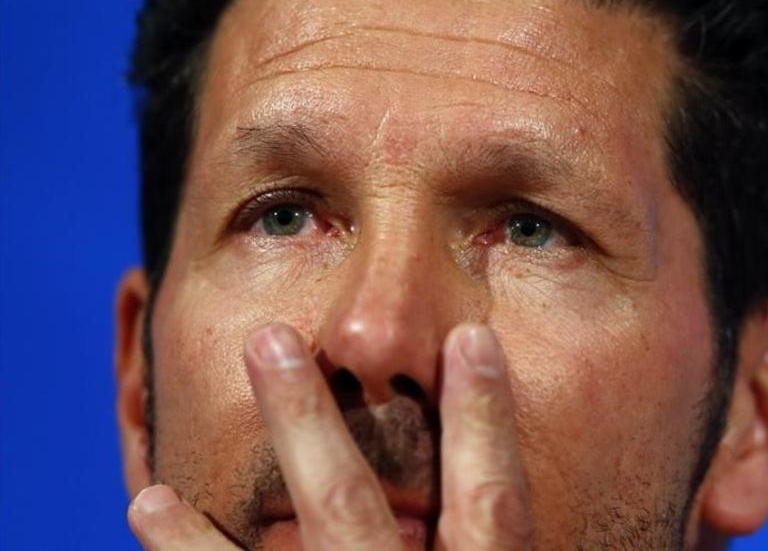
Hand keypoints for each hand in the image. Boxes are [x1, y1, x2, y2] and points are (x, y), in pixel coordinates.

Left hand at [127, 323, 532, 549]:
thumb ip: (496, 534)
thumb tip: (519, 488)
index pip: (491, 504)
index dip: (483, 419)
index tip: (473, 337)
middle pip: (351, 512)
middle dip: (307, 424)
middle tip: (267, 341)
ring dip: (219, 496)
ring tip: (186, 418)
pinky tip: (147, 502)